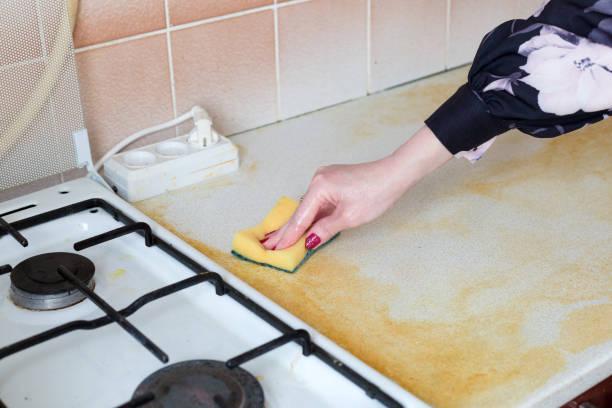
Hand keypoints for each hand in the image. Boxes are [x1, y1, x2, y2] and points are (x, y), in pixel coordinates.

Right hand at [262, 126, 451, 249]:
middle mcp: (318, 179)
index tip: (276, 248)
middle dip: (286, 230)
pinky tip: (301, 226)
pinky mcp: (331, 180)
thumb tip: (309, 241)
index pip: (300, 217)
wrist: (394, 174)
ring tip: (280, 239)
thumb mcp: (349, 218)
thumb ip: (325, 229)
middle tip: (269, 245)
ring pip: (308, 206)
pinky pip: (316, 201)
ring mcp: (324, 178)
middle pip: (300, 210)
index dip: (289, 235)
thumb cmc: (376, 193)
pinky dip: (310, 214)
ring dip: (298, 223)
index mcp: (319, 187)